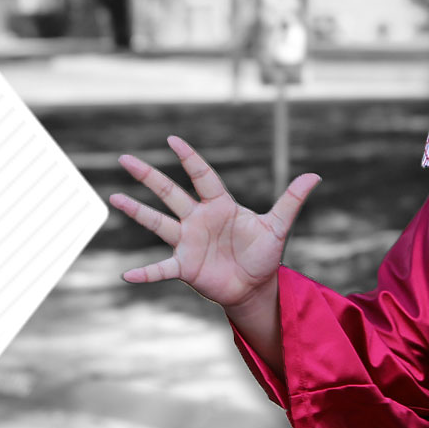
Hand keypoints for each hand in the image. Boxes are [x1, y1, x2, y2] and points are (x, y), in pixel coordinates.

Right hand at [109, 136, 321, 309]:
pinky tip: (127, 276)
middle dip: (147, 176)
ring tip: (113, 197)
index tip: (172, 140)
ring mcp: (188, 242)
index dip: (189, 158)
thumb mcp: (278, 226)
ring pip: (157, 222)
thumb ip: (291, 200)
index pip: (202, 175)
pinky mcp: (185, 267)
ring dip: (136, 211)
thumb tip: (315, 174)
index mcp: (219, 205)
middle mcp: (198, 219)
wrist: (255, 287)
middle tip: (124, 159)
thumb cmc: (263, 254)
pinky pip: (161, 268)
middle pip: (169, 192)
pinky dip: (145, 273)